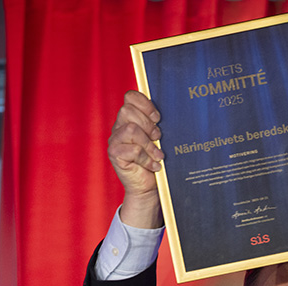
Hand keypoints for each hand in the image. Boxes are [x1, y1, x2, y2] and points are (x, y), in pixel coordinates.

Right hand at [108, 90, 164, 228]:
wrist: (148, 186)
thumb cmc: (154, 160)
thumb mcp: (157, 139)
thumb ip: (157, 124)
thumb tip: (172, 110)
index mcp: (129, 118)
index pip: (130, 97)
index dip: (144, 103)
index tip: (158, 118)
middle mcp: (119, 127)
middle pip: (127, 111)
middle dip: (147, 124)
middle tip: (158, 137)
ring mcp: (115, 140)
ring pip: (131, 130)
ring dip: (148, 143)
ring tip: (158, 154)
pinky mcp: (114, 154)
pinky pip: (133, 150)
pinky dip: (147, 159)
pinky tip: (154, 165)